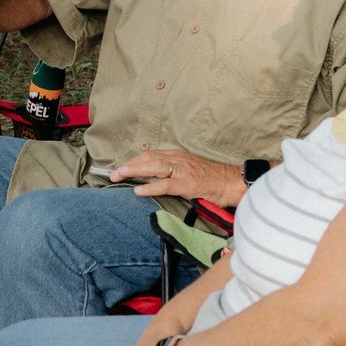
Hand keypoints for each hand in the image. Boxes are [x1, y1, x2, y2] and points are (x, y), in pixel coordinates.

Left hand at [107, 146, 241, 204]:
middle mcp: (177, 159)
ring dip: (133, 171)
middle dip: (129, 165)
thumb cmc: (213, 178)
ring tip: (119, 176)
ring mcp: (182, 170)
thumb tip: (156, 179)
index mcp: (177, 156)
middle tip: (113, 173)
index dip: (134, 161)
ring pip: (152, 167)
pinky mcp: (187, 183)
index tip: (122, 167)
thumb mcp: (190, 170)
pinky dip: (150, 186)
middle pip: (147, 158)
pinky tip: (138, 190)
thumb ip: (173, 172)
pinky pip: (165, 184)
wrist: (231, 181)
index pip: (150, 155)